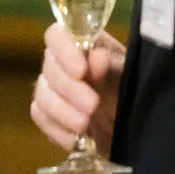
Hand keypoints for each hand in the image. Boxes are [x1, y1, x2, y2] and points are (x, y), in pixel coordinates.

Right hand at [30, 23, 124, 151]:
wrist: (134, 122)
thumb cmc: (131, 88)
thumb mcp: (127, 76)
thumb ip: (111, 66)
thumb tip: (96, 57)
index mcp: (81, 43)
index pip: (56, 35)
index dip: (63, 51)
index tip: (80, 70)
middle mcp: (60, 62)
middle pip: (49, 68)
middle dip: (70, 89)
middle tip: (93, 105)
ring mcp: (50, 88)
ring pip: (42, 95)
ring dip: (62, 111)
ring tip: (85, 125)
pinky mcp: (47, 113)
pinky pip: (41, 117)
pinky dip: (57, 129)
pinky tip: (75, 138)